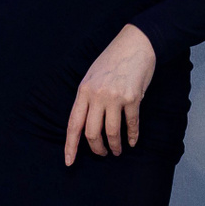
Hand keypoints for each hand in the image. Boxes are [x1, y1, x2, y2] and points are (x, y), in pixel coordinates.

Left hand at [64, 25, 156, 165]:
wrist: (136, 44)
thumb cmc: (112, 60)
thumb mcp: (92, 76)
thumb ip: (87, 98)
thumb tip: (86, 122)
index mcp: (83, 91)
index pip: (73, 124)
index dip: (70, 146)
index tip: (69, 161)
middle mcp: (97, 96)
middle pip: (92, 133)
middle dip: (97, 149)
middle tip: (102, 153)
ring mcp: (115, 97)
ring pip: (111, 132)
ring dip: (115, 146)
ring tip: (117, 151)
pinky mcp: (133, 98)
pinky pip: (131, 124)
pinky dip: (132, 136)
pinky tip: (131, 142)